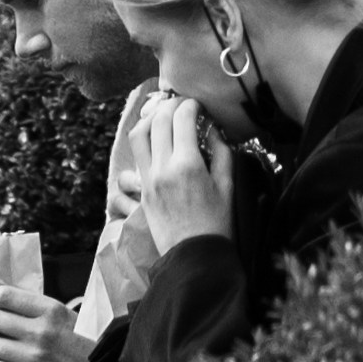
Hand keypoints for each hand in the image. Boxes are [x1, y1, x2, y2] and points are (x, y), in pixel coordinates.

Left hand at [130, 94, 233, 255]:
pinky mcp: (142, 190)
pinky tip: (155, 142)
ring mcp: (148, 179)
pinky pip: (135, 156)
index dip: (191, 105)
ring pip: (138, 134)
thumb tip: (212, 130)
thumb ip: (221, 152)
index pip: (182, 117)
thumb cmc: (216, 223)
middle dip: (170, 106)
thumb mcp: (227, 185)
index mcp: (188, 165)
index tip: (199, 106)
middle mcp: (163, 168)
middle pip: (158, 120)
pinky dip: (143, 141)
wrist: (194, 256)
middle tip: (182, 107)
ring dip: (150, 119)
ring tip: (163, 118)